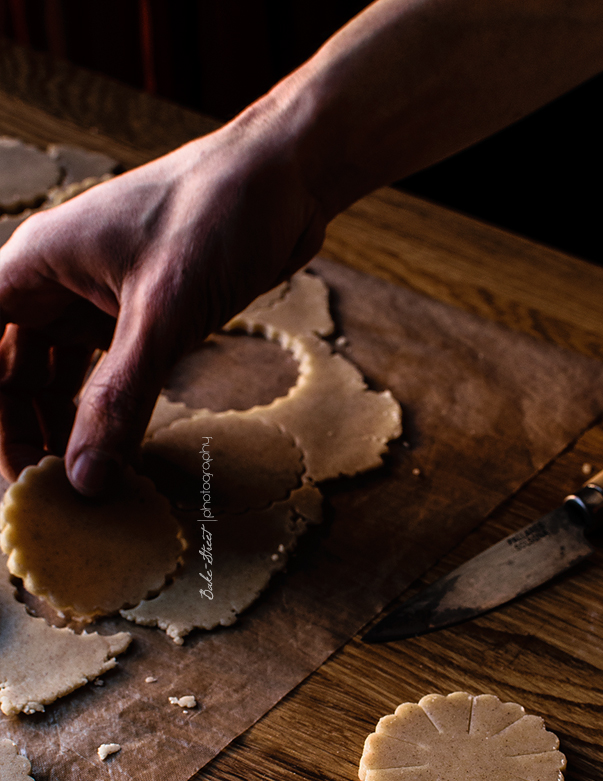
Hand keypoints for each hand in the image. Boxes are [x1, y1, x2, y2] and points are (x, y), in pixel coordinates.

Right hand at [0, 99, 325, 494]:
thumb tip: (85, 478)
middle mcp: (56, 281)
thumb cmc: (216, 215)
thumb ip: (119, 399)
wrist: (287, 178)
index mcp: (35, 264)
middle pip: (11, 370)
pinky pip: (105, 374)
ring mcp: (97, 298)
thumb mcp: (162, 315)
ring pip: (57, 376)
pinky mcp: (141, 315)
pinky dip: (107, 412)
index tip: (11, 468)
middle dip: (22, 428)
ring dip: (64, 427)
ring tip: (81, 485)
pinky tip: (117, 453)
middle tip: (49, 492)